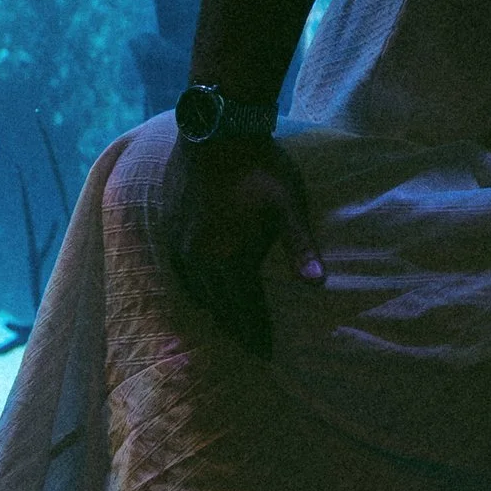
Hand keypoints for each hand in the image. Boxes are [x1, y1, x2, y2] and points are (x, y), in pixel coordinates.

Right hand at [160, 130, 323, 359]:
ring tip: (229, 327)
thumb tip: (318, 285)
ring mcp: (182, 247)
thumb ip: (300, 247)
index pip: (245, 310)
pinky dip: (196, 291)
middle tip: (250, 349)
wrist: (215, 134)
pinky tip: (204, 293)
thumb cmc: (259, 169)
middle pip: (220, 308)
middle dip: (236, 330)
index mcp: (229, 260)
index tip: (266, 355)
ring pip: (198, 294)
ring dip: (215, 313)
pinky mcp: (171, 232)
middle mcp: (201, 261)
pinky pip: (182, 276)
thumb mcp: (287, 206)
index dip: (257, 334)